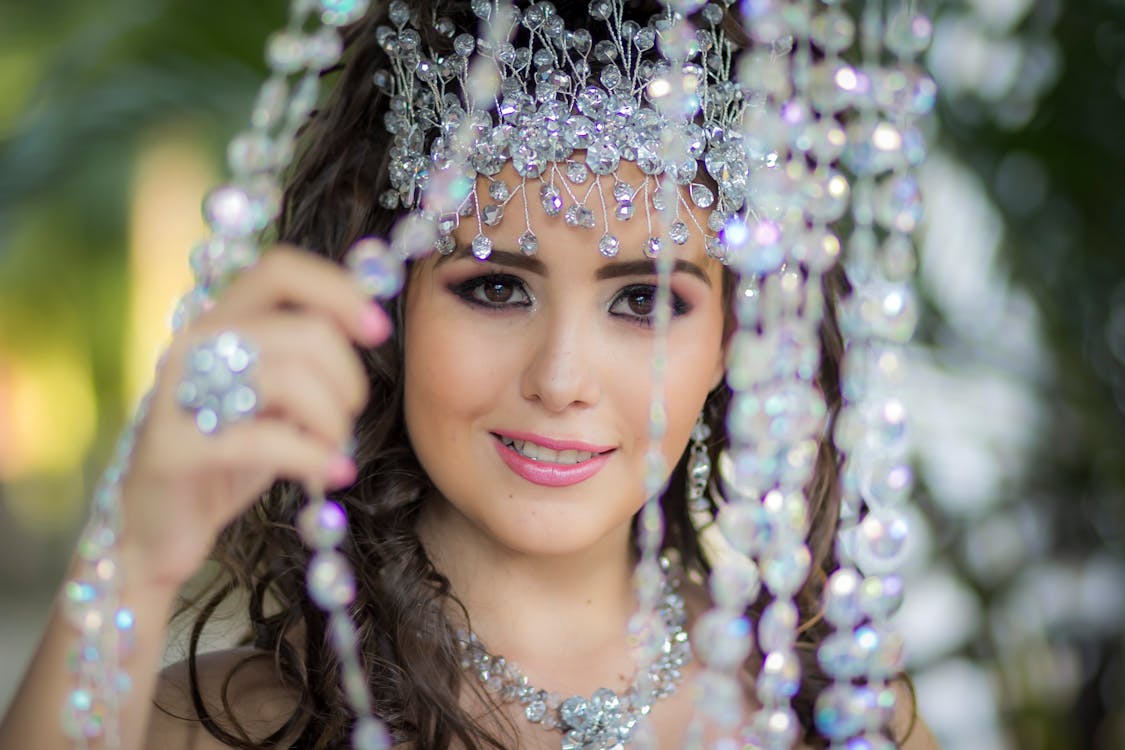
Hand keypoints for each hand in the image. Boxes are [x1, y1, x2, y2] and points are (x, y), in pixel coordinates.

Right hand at [118, 245, 388, 591]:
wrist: (160, 526)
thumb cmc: (233, 454)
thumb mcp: (278, 397)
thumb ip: (307, 356)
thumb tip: (369, 319)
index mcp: (221, 320)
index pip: (281, 270)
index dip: (339, 290)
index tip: (379, 330)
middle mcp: (195, 342)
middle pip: (306, 331)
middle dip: (348, 379)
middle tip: (348, 416)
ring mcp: (178, 392)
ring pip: (292, 380)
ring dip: (334, 422)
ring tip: (335, 449)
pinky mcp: (171, 447)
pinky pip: (264, 440)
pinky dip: (315, 458)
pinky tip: (334, 473)